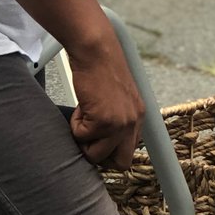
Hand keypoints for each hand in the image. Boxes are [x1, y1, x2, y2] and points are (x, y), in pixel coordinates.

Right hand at [64, 32, 144, 169]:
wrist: (96, 50)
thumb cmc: (101, 68)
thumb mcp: (119, 97)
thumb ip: (118, 119)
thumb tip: (105, 142)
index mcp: (138, 116)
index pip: (130, 151)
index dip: (111, 150)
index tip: (99, 142)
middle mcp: (133, 122)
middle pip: (121, 163)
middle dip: (101, 156)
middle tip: (89, 138)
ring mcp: (120, 123)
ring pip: (97, 156)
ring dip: (84, 140)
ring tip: (84, 116)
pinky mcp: (104, 121)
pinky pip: (81, 137)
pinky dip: (75, 124)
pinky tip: (82, 105)